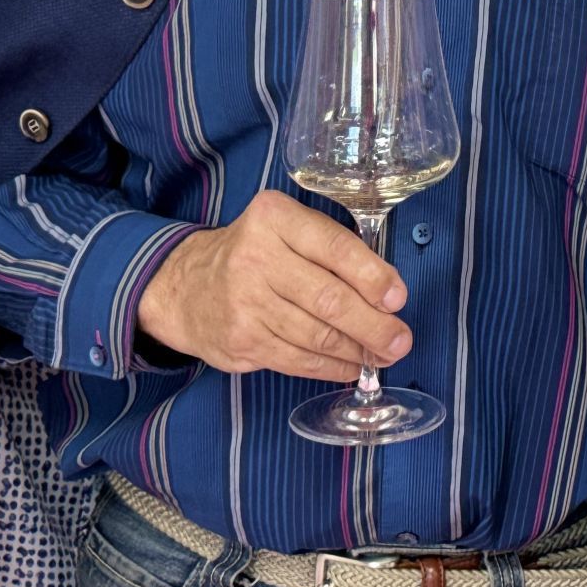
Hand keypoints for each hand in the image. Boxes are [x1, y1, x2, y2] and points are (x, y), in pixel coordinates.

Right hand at [136, 191, 410, 381]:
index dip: (372, 276)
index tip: (398, 298)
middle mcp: (256, 258)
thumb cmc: (256, 253)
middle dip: (373, 325)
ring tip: (383, 355)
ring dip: (357, 351)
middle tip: (400, 340)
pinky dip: (331, 367)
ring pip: (316, 335)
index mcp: (275, 219)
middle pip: (328, 299)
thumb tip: (387, 291)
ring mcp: (245, 303)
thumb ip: (332, 247)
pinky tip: (352, 366)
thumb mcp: (287, 229)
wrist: (186, 287)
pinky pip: (297, 360)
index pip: (335, 247)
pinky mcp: (241, 341)